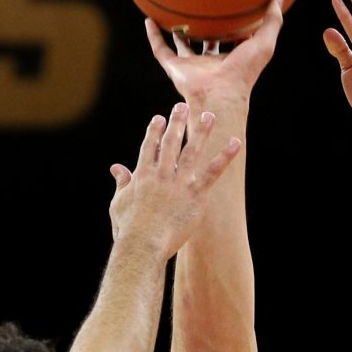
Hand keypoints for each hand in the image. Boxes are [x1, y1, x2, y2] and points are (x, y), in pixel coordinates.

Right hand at [108, 102, 240, 257]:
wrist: (142, 244)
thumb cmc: (128, 229)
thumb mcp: (118, 203)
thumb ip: (121, 183)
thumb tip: (116, 168)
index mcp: (142, 175)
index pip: (149, 148)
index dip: (154, 132)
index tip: (159, 118)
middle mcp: (162, 174)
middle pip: (170, 143)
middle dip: (176, 123)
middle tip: (181, 107)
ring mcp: (179, 183)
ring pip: (192, 151)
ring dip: (201, 131)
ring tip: (209, 116)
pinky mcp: (195, 194)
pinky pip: (213, 172)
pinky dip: (224, 156)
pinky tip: (235, 143)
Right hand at [143, 0, 283, 107]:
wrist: (219, 93)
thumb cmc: (243, 72)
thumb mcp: (264, 43)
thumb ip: (272, 21)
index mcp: (232, 57)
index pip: (234, 38)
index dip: (236, 24)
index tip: (234, 5)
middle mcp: (211, 61)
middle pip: (208, 41)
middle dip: (207, 27)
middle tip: (203, 5)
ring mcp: (192, 65)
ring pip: (183, 45)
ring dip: (178, 31)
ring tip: (172, 12)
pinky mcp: (176, 68)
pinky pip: (160, 50)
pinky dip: (153, 36)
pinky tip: (148, 20)